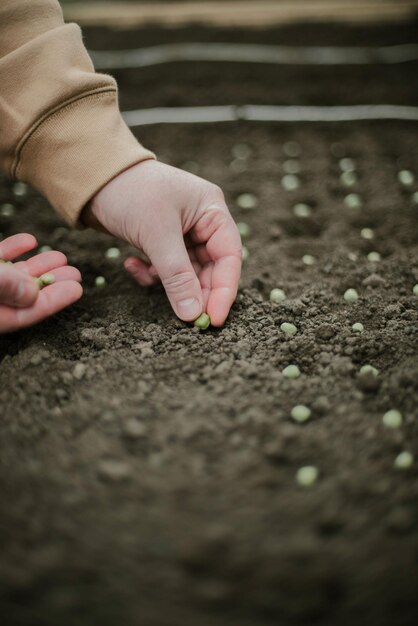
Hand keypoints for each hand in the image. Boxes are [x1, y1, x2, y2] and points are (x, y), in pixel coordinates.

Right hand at [0, 233, 82, 332]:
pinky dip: (12, 249)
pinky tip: (31, 240)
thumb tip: (34, 293)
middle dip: (52, 283)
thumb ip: (5, 286)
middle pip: (22, 296)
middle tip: (75, 273)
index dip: (54, 301)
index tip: (77, 289)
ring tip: (60, 257)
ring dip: (37, 266)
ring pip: (12, 277)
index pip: (26, 314)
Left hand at [84, 161, 241, 325]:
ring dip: (169, 282)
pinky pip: (166, 268)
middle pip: (211, 268)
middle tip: (187, 318)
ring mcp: (182, 232)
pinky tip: (131, 265)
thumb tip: (192, 314)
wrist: (90, 175)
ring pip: (187, 272)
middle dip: (196, 292)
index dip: (224, 290)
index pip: (229, 257)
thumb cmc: (130, 192)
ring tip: (148, 278)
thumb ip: (177, 275)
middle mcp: (202, 222)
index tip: (214, 319)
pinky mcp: (161, 241)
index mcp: (212, 211)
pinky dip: (151, 274)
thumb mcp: (157, 234)